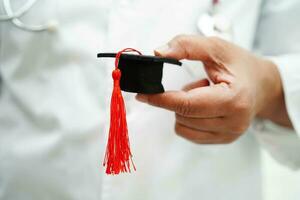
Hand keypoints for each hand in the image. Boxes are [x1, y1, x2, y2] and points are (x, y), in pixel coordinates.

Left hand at [136, 35, 290, 143]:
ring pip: (182, 126)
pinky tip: (205, 107)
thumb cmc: (239, 65)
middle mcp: (233, 123)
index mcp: (233, 100)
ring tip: (206, 95)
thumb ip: (186, 46)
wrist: (261, 85)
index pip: (187, 104)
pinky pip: (188, 133)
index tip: (142, 94)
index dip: (160, 99)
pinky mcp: (222, 140)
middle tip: (201, 84)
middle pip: (182, 115)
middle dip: (179, 98)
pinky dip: (188, 118)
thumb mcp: (215, 47)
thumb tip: (158, 53)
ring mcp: (228, 135)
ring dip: (184, 108)